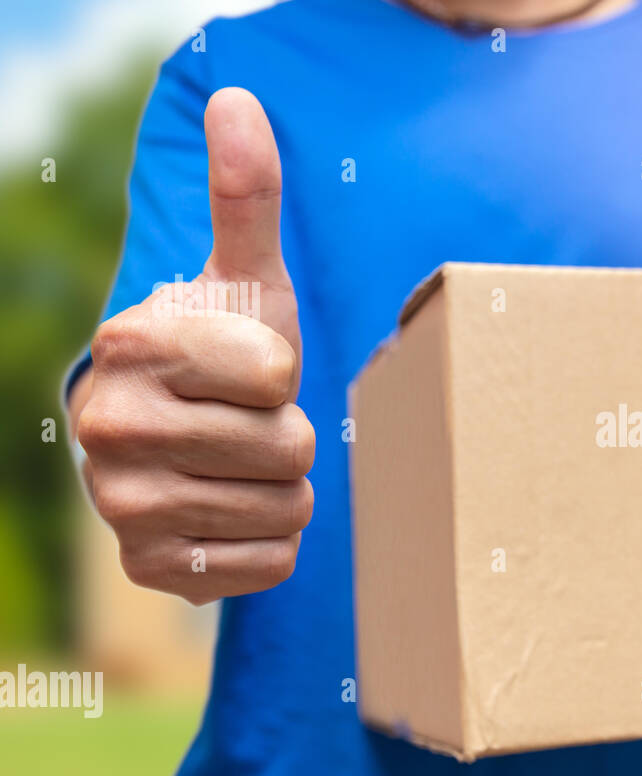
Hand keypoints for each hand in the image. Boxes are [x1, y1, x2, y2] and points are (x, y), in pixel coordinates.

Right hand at [73, 88, 312, 604]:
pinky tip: (231, 512)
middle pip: (288, 448)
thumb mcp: (245, 279)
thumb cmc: (227, 354)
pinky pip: (270, 565)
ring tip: (241, 465)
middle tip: (249, 424)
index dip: (281, 374)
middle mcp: (110, 427)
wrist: (179, 439)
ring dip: (284, 488)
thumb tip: (240, 101)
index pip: (274, 374)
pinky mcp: (152, 568)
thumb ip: (246, 198)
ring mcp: (124, 506)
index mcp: (134, 345)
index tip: (246, 370)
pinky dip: (269, 542)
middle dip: (289, 436)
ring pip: (287, 508)